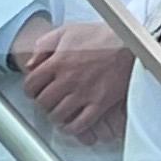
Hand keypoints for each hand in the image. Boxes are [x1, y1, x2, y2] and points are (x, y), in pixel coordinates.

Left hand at [10, 15, 131, 141]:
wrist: (130, 44)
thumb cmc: (100, 36)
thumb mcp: (67, 31)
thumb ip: (44, 45)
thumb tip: (30, 64)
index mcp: (58, 61)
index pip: (31, 84)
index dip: (30, 90)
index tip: (35, 91)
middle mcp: (68, 79)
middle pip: (43, 102)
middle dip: (42, 103)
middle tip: (48, 101)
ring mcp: (84, 93)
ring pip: (58, 115)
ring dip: (55, 116)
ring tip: (58, 112)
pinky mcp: (100, 104)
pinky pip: (80, 124)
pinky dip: (72, 128)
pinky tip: (71, 124)